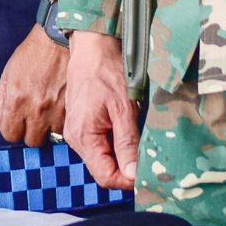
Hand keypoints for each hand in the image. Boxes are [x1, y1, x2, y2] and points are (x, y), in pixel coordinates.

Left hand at [0, 29, 67, 145]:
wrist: (59, 40)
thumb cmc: (31, 54)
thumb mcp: (8, 73)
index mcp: (16, 101)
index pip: (9, 134)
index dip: (11, 129)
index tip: (15, 122)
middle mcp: (35, 110)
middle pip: (30, 141)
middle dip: (29, 132)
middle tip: (32, 119)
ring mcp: (55, 111)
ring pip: (49, 137)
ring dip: (47, 130)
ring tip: (47, 116)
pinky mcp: (71, 109)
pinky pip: (65, 129)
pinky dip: (60, 124)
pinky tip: (58, 112)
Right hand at [65, 30, 140, 189]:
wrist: (92, 45)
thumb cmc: (107, 70)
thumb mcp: (123, 108)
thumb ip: (127, 144)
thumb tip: (133, 175)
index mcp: (83, 137)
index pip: (105, 177)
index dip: (128, 181)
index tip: (149, 173)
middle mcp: (76, 138)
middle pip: (104, 169)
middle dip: (127, 168)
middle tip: (150, 155)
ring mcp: (77, 130)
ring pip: (104, 157)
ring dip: (123, 154)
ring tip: (140, 137)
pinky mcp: (82, 123)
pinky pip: (100, 143)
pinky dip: (116, 142)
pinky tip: (128, 127)